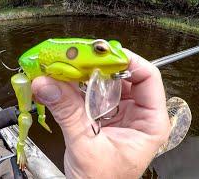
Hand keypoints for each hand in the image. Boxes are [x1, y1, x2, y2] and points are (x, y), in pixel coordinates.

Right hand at [32, 49, 169, 177]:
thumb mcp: (86, 145)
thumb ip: (67, 112)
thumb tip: (48, 84)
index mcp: (150, 122)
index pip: (148, 77)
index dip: (127, 60)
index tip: (102, 52)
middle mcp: (138, 114)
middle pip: (125, 76)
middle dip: (100, 66)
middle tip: (78, 58)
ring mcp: (121, 113)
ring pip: (107, 82)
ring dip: (87, 75)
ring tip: (68, 67)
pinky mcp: (105, 115)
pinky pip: (94, 93)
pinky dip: (79, 86)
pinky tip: (65, 82)